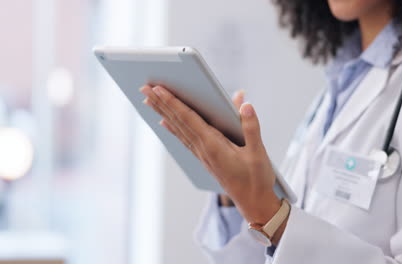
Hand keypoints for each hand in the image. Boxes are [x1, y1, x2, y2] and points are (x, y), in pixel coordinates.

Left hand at [140, 84, 281, 224]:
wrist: (253, 203)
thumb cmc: (256, 178)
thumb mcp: (258, 153)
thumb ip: (251, 128)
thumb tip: (244, 104)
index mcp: (214, 146)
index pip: (189, 119)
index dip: (173, 102)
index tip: (158, 89)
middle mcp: (203, 149)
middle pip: (178, 122)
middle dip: (161, 103)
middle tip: (143, 87)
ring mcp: (202, 155)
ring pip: (178, 129)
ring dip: (163, 113)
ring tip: (148, 100)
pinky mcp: (205, 158)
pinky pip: (184, 139)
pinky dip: (173, 128)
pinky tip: (165, 122)